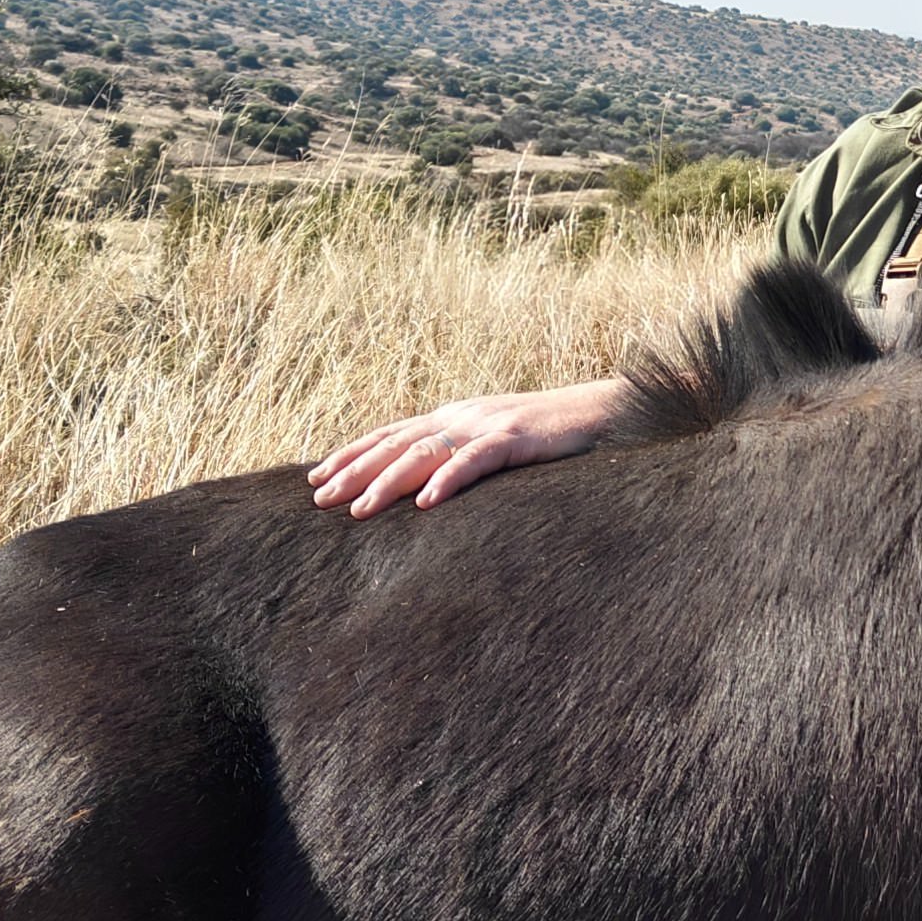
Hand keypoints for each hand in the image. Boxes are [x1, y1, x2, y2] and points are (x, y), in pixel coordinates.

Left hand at [309, 378, 629, 516]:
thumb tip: (427, 483)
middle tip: (319, 499)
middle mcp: (463, 415)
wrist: (604, 410)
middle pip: (396, 442)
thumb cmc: (553, 434)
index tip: (317, 477)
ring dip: (387, 482)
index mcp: (456, 416)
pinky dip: (448, 480)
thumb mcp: (498, 441)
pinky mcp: (517, 438)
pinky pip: (475, 460)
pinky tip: (426, 503)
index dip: (352, 453)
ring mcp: (488, 424)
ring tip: (359, 511)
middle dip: (354, 470)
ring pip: (425, 451)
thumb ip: (463, 454)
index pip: (391, 433)